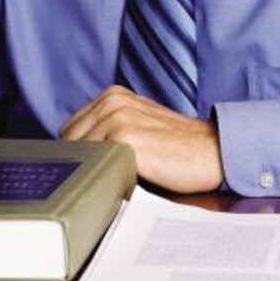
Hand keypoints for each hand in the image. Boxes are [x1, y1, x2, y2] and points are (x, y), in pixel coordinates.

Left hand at [60, 85, 222, 192]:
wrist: (210, 151)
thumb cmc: (176, 146)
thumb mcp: (138, 124)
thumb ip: (109, 128)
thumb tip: (79, 151)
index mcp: (112, 95)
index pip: (70, 129)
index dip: (76, 152)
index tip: (85, 169)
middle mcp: (112, 101)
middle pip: (69, 141)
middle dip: (79, 162)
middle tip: (96, 181)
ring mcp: (117, 118)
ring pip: (79, 153)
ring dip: (89, 171)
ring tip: (108, 183)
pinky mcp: (124, 139)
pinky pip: (95, 162)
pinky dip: (99, 176)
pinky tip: (114, 184)